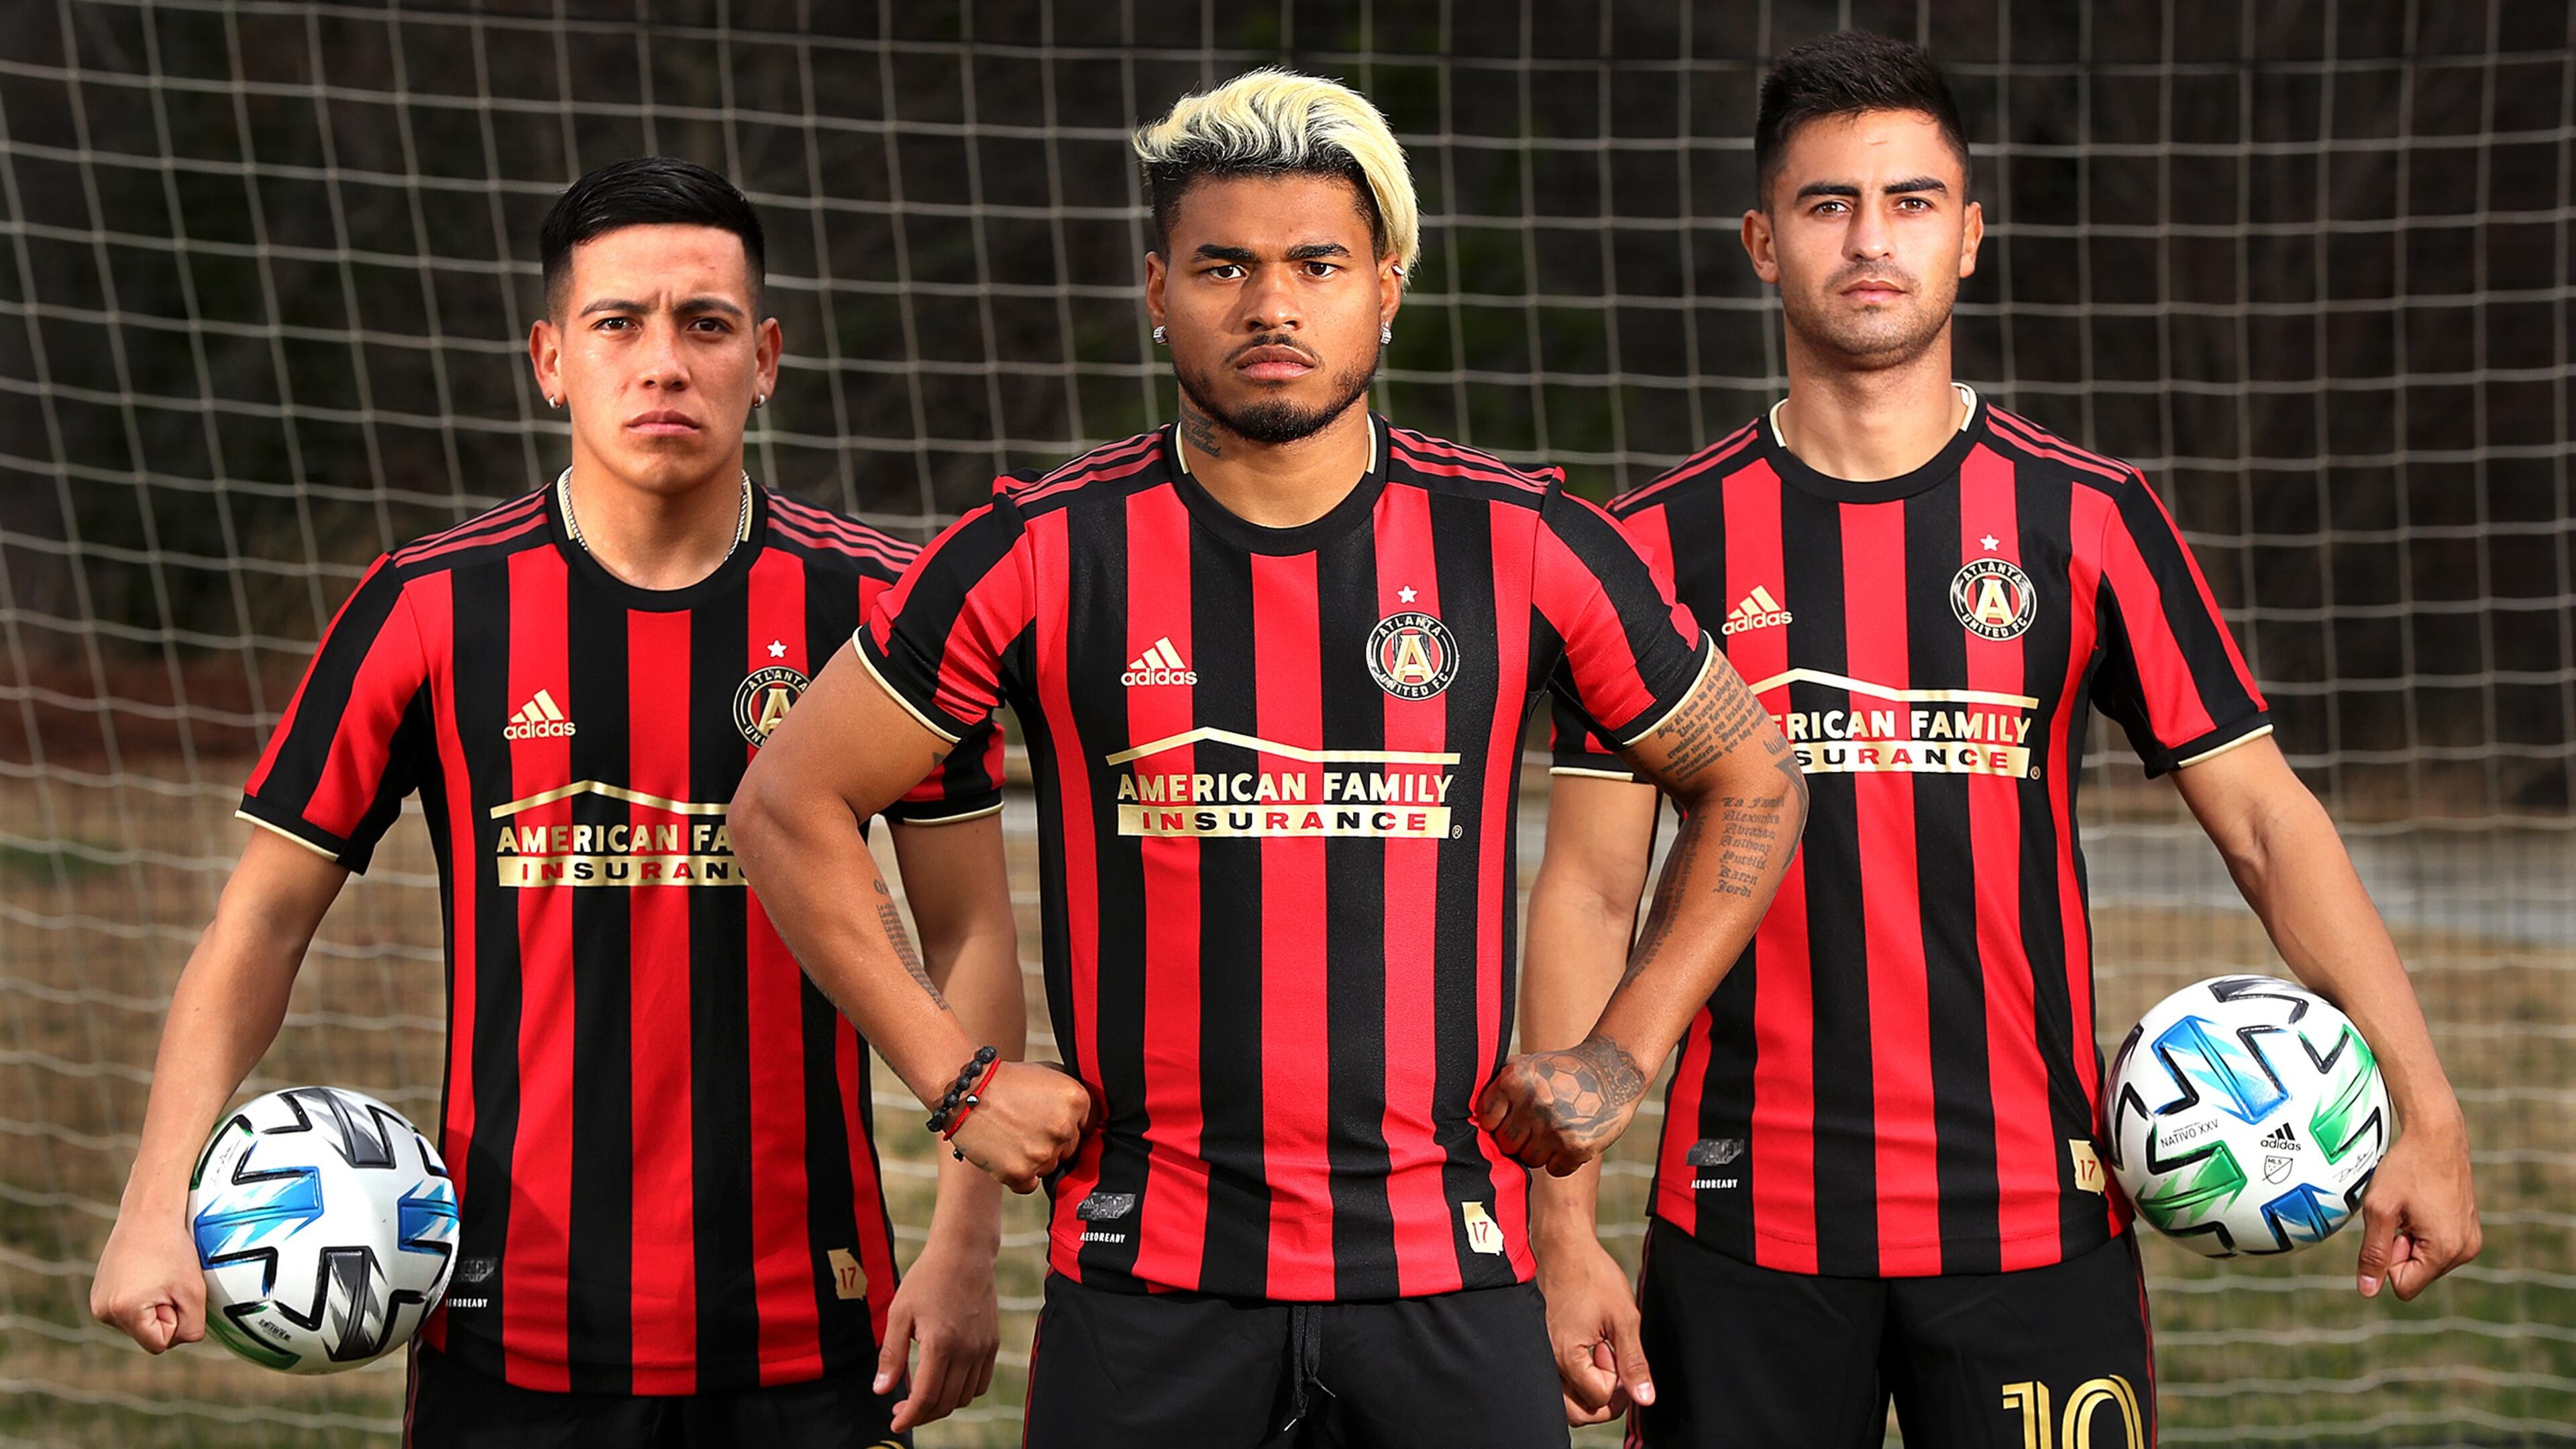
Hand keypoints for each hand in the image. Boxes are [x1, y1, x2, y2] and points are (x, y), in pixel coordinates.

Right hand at [91, 1207, 204, 1352]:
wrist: (149, 1215)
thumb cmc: (174, 1250)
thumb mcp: (194, 1292)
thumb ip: (192, 1327)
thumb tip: (181, 1340)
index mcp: (123, 1312)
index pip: (159, 1344)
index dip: (175, 1322)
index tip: (174, 1293)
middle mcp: (103, 1311)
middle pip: (147, 1335)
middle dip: (163, 1313)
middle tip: (166, 1280)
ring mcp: (96, 1302)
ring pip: (138, 1323)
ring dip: (153, 1305)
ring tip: (155, 1275)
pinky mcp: (98, 1293)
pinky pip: (129, 1310)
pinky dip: (141, 1297)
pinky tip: (144, 1273)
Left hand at [876, 1236, 998, 1430]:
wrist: (964, 1254)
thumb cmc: (927, 1279)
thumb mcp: (900, 1314)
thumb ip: (892, 1355)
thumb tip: (882, 1391)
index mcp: (940, 1343)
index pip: (925, 1397)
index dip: (909, 1417)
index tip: (896, 1423)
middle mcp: (966, 1350)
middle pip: (945, 1402)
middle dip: (922, 1415)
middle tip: (902, 1412)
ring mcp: (983, 1348)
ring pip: (964, 1397)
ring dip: (942, 1405)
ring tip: (922, 1398)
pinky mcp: (992, 1344)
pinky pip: (980, 1384)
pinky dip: (963, 1393)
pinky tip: (945, 1384)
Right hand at [948, 1061, 1095, 1192]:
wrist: (967, 1090)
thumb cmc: (1009, 1080)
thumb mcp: (1050, 1073)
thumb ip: (1074, 1094)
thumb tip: (1092, 1116)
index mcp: (1077, 1101)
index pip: (1088, 1126)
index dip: (1069, 1123)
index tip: (1049, 1118)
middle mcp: (1064, 1128)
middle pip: (1070, 1149)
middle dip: (1052, 1141)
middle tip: (1027, 1127)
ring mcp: (1042, 1153)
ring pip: (1049, 1167)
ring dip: (1034, 1158)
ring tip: (1012, 1136)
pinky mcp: (1020, 1173)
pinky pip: (1029, 1184)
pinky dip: (1018, 1174)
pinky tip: (1005, 1153)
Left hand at [1476, 1036, 1648, 1175]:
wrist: (1611, 1071)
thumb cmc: (1560, 1071)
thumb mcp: (1525, 1065)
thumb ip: (1496, 1087)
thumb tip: (1467, 1121)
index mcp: (1515, 1079)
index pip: (1487, 1122)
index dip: (1499, 1124)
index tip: (1512, 1118)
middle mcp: (1533, 1102)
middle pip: (1507, 1145)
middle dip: (1518, 1140)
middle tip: (1536, 1125)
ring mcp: (1555, 1126)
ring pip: (1529, 1160)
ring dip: (1540, 1152)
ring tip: (1555, 1129)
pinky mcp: (1577, 1146)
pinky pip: (1555, 1170)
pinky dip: (1562, 1161)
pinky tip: (1571, 1138)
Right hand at [1536, 1233, 1653, 1424]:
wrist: (1563, 1247)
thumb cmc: (1592, 1275)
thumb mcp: (1623, 1318)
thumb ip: (1633, 1362)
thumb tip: (1644, 1398)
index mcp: (1565, 1356)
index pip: (1598, 1397)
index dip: (1618, 1380)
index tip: (1616, 1348)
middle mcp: (1545, 1360)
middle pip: (1577, 1411)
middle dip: (1603, 1397)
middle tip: (1613, 1363)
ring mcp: (1538, 1354)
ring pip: (1564, 1399)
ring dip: (1587, 1386)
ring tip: (1597, 1351)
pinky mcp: (1537, 1346)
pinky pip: (1555, 1379)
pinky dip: (1574, 1375)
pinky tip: (1584, 1347)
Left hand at [2355, 1115, 2479, 1299]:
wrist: (2436, 1136)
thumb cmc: (2405, 1169)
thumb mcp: (2379, 1209)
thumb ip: (2372, 1253)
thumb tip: (2367, 1291)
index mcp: (2446, 1250)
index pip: (2404, 1286)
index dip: (2387, 1260)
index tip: (2391, 1228)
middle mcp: (2466, 1251)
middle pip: (2415, 1274)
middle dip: (2399, 1249)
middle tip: (2401, 1214)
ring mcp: (2471, 1241)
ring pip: (2424, 1261)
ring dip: (2410, 1239)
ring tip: (2412, 1207)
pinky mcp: (2469, 1230)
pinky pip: (2436, 1246)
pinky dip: (2422, 1231)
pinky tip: (2422, 1205)